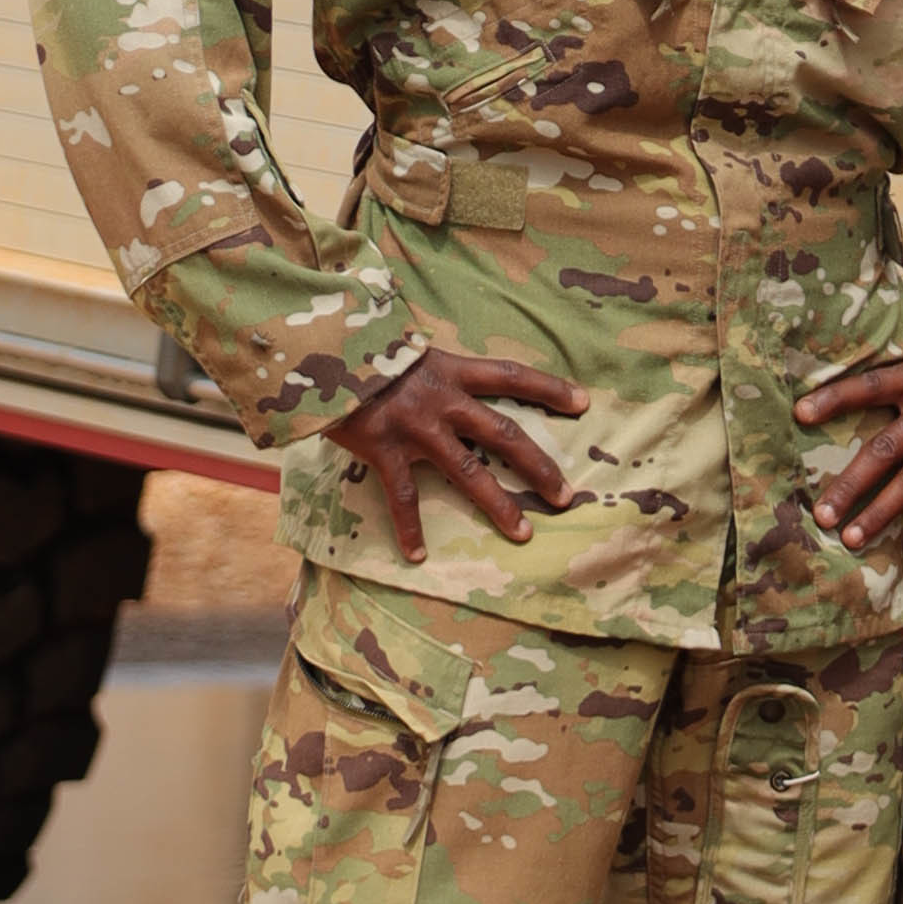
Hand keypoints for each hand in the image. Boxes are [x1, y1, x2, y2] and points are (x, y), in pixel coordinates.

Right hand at [335, 342, 585, 563]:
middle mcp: (443, 401)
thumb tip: (444, 379)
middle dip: (538, 466)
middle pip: (504, 435)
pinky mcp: (385, 450)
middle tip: (565, 495)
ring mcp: (417, 428)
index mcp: (451, 370)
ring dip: (498, 505)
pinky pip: (403, 498)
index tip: (583, 403)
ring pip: (468, 472)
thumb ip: (430, 368)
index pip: (511, 377)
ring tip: (522, 534)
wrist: (319, 351)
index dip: (549, 389)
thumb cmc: (362, 348)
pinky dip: (409, 529)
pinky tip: (417, 556)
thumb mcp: (405, 347)